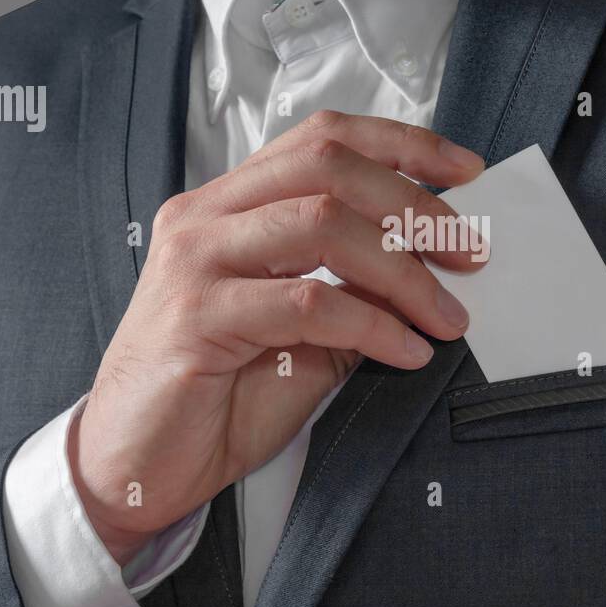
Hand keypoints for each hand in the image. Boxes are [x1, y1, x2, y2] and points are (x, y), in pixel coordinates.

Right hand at [70, 111, 487, 563]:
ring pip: (321, 223)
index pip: (321, 139)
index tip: (466, 171)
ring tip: (448, 316)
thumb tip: (435, 269)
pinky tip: (407, 352)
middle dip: (416, 206)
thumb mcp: (304, 335)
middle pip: (329, 166)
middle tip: (470, 252)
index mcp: (227, 206)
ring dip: (404, 270)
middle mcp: (205, 217)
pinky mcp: (196, 318)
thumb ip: (354, 289)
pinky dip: (373, 325)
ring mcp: (195, 262)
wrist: (134, 467)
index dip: (401, 144)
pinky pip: (308, 303)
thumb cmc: (215, 398)